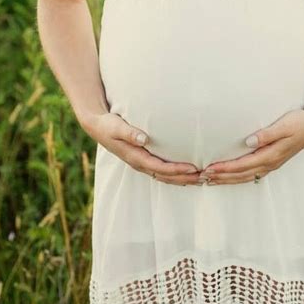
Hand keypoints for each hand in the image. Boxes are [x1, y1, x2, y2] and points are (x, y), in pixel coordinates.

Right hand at [81, 112, 202, 185]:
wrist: (97, 126)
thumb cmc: (108, 124)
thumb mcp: (116, 126)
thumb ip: (129, 133)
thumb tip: (143, 139)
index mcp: (135, 157)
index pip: (160, 168)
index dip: (177, 170)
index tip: (193, 169)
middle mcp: (139, 164)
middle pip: (166, 176)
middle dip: (185, 178)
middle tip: (205, 177)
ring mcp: (141, 163)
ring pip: (165, 176)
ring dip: (183, 179)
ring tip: (201, 179)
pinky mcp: (143, 160)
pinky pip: (162, 171)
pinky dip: (176, 174)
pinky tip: (187, 174)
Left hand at [201, 107, 303, 184]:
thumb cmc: (298, 122)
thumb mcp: (284, 125)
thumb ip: (267, 134)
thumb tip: (249, 141)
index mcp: (270, 155)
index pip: (242, 165)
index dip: (224, 169)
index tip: (208, 169)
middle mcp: (270, 163)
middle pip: (240, 175)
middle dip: (220, 177)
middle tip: (201, 178)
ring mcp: (271, 164)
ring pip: (244, 176)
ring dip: (227, 179)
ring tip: (209, 180)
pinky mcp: (272, 161)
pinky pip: (250, 173)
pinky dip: (237, 176)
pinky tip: (228, 177)